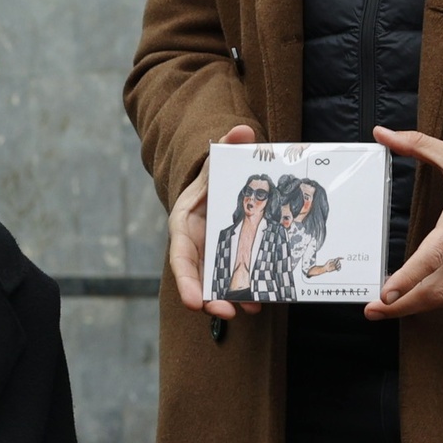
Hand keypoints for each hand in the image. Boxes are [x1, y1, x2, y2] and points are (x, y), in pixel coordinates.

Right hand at [169, 123, 262, 319]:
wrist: (218, 185)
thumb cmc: (214, 175)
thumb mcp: (218, 161)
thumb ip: (228, 145)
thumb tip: (242, 130)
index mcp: (185, 224)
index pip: (180, 256)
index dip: (187, 281)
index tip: (194, 302)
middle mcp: (193, 245)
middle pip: (196, 279)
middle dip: (209, 299)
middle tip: (227, 312)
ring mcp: (209, 255)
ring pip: (215, 285)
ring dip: (230, 300)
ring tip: (251, 310)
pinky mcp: (225, 261)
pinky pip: (232, 280)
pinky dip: (245, 292)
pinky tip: (262, 302)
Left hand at [368, 128, 442, 316]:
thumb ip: (417, 146)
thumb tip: (382, 134)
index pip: (433, 255)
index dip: (409, 277)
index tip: (385, 293)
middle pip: (436, 288)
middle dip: (402, 304)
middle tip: (372, 310)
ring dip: (416, 307)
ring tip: (387, 310)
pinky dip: (436, 302)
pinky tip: (416, 302)